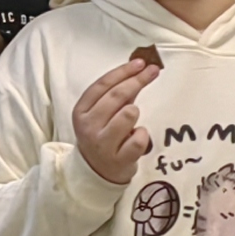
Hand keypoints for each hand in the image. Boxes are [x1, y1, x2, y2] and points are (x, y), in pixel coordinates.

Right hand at [69, 48, 161, 185]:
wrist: (96, 172)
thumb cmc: (103, 136)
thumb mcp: (100, 114)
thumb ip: (116, 93)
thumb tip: (139, 68)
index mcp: (81, 111)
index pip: (103, 85)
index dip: (123, 71)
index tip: (141, 63)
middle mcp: (89, 126)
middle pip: (117, 95)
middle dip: (137, 80)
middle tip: (153, 71)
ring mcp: (103, 144)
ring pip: (129, 114)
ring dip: (135, 112)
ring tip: (131, 120)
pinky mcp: (119, 159)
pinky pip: (139, 138)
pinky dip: (142, 134)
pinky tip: (136, 137)